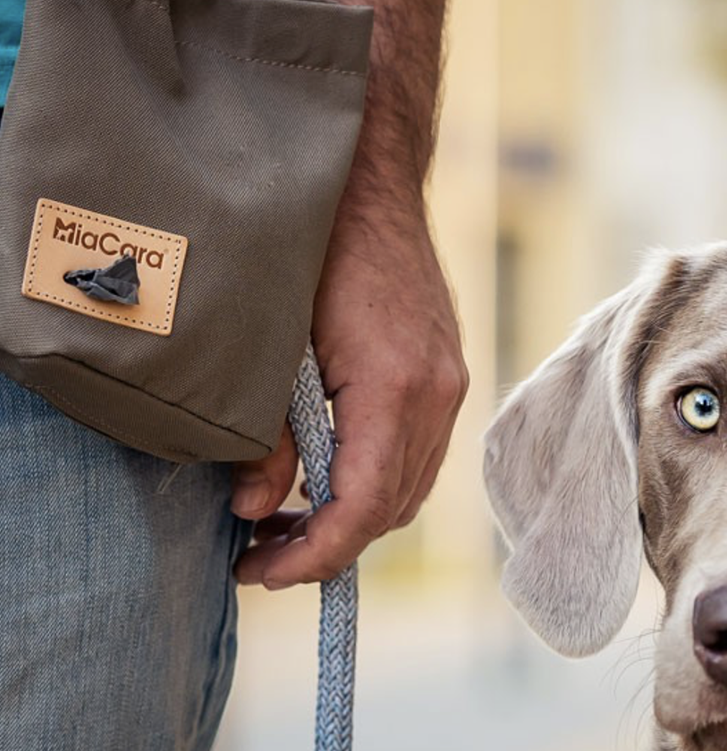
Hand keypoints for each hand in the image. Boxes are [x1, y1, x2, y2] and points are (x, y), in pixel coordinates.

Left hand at [230, 204, 467, 588]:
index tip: (261, 571)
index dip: (312, 555)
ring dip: (350, 519)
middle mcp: (437, 394)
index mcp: (395, 388)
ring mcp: (449, 385)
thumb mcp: (272, 345)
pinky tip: (323, 477)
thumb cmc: (309, 248)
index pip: (363, 507)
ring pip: (408, 490)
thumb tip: (252, 511)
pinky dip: (373, 484)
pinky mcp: (446, 375)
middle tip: (258, 556)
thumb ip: (266, 435)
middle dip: (327, 548)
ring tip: (283, 523)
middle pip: (391, 510)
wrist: (367, 179)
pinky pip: (417, 457)